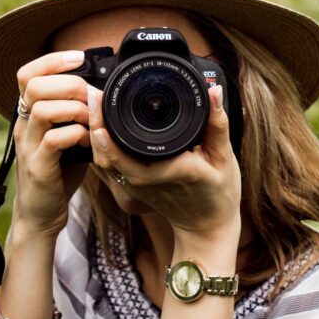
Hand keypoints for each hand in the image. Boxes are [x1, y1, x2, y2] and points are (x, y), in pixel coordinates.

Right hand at [11, 49, 91, 237]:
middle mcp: (23, 126)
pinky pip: (54, 140)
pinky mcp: (38, 167)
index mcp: (28, 115)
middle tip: (92, 97)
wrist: (41, 214)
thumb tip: (103, 93)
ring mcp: (27, 146)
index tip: (79, 57)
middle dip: (69, 84)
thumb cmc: (58, 172)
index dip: (52, 60)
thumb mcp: (66, 136)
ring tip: (92, 120)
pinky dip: (77, 135)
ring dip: (75, 109)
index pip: (27, 74)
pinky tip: (89, 142)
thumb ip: (77, 115)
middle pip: (34, 85)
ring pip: (43, 109)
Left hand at [88, 83, 241, 243]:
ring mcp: (136, 188)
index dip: (108, 133)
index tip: (101, 102)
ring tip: (94, 104)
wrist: (207, 227)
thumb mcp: (225, 158)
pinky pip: (109, 167)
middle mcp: (146, 182)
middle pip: (106, 155)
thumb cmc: (219, 194)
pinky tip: (100, 125)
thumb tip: (213, 91)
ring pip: (103, 162)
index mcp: (169, 171)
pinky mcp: (132, 188)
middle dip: (95, 123)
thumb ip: (217, 124)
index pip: (128, 154)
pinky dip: (101, 146)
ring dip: (94, 133)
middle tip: (94, 94)